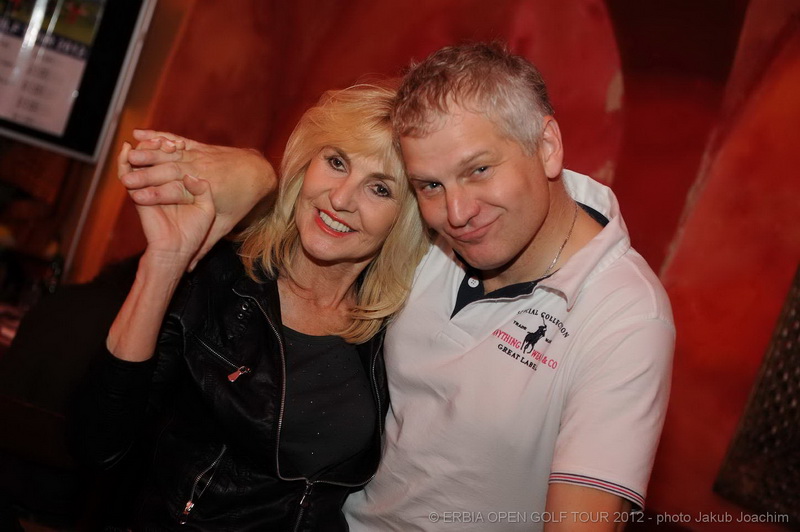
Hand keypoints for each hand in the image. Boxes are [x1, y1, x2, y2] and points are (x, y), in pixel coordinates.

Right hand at [120, 129, 276, 268]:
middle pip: (169, 171)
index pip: (176, 193)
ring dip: (148, 153)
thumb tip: (190, 269)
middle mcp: (200, 171)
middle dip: (147, 173)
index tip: (137, 199)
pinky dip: (157, 136)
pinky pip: (175, 140)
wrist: (256, 172)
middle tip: (127, 177)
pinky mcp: (197, 147)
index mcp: (205, 192)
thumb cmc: (240, 201)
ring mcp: (198, 156)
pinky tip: (139, 135)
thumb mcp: (225, 225)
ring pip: (170, 153)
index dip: (157, 196)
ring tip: (129, 154)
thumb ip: (206, 246)